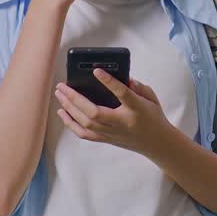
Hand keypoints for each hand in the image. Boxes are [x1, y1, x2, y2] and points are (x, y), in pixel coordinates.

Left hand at [53, 70, 177, 156]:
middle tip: (62, 85)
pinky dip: (71, 124)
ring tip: (59, 94)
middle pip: (94, 112)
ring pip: (86, 124)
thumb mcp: (152, 98)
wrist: (157, 144)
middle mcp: (122, 123)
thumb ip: (138, 87)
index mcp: (137, 109)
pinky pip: (84, 134)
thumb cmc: (154, 117)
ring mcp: (112, 133)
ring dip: (69, 109)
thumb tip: (122, 77)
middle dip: (75, 98)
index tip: (96, 71)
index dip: (109, 82)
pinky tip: (62, 112)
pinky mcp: (106, 140)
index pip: (122, 94)